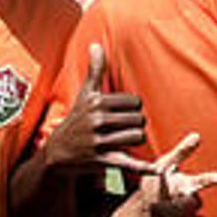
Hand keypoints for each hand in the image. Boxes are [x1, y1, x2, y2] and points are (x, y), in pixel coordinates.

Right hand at [43, 43, 155, 173]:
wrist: (57, 153)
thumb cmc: (77, 120)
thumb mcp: (85, 95)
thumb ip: (95, 70)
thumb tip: (96, 44)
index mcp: (96, 102)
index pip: (135, 103)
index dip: (133, 110)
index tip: (122, 115)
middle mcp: (96, 120)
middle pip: (139, 120)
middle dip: (135, 126)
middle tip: (123, 130)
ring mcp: (98, 141)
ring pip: (138, 138)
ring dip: (135, 141)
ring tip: (124, 141)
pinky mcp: (101, 161)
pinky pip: (128, 163)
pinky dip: (143, 168)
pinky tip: (158, 171)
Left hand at [138, 132, 216, 216]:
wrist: (144, 206)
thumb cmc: (157, 182)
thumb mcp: (164, 164)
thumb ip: (181, 152)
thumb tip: (197, 135)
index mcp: (188, 185)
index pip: (202, 182)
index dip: (211, 179)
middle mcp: (190, 203)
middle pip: (192, 206)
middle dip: (176, 207)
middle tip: (160, 205)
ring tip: (153, 211)